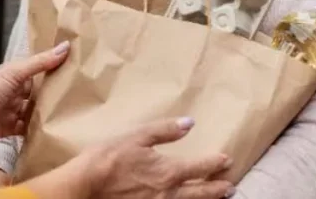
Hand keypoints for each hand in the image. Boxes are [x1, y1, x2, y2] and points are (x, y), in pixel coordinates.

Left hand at [0, 40, 69, 144]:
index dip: (55, 71)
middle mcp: (15, 92)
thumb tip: (66, 47)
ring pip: (34, 112)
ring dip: (46, 114)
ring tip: (71, 115)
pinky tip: (52, 131)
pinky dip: (36, 131)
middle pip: (39, 94)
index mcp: (16, 75)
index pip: (40, 72)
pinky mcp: (9, 129)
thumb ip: (40, 62)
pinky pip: (26, 130)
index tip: (77, 72)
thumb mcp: (15, 72)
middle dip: (54, 96)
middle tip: (80, 97)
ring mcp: (12, 111)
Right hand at [74, 117, 234, 198]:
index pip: (199, 167)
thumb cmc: (108, 158)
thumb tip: (189, 123)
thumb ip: (164, 130)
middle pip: (200, 192)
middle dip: (217, 189)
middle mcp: (169, 193)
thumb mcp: (136, 136)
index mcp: (168, 171)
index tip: (226, 160)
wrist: (85, 187)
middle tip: (230, 187)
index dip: (214, 163)